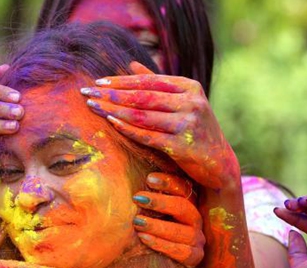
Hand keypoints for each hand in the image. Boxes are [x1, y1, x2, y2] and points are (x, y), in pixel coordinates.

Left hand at [82, 61, 238, 188]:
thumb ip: (158, 85)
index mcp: (189, 87)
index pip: (149, 81)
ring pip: (143, 115)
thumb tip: (131, 65)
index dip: (121, 81)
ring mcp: (188, 124)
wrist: (218, 162)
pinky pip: (148, 136)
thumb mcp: (181, 103)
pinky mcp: (183, 146)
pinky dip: (128, 129)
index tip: (97, 82)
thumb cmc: (194, 130)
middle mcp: (191, 102)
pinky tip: (111, 123)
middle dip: (112, 94)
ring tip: (93, 106)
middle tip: (88, 92)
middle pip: (143, 96)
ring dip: (114, 110)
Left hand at [132, 172, 203, 267]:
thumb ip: (144, 198)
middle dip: (161, 202)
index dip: (168, 182)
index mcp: (186, 204)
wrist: (157, 265)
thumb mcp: (148, 213)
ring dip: (158, 225)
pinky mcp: (194, 257)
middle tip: (137, 198)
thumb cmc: (148, 232)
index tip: (148, 179)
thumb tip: (128, 177)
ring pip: (183, 231)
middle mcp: (195, 220)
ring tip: (137, 222)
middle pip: (184, 207)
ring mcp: (197, 239)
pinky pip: (182, 251)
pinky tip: (144, 238)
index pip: (183, 188)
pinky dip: (162, 244)